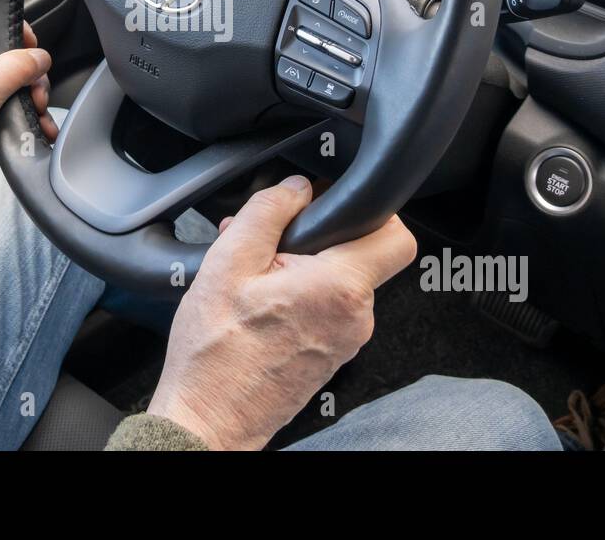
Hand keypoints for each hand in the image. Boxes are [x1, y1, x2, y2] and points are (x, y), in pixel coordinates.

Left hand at [0, 18, 54, 210]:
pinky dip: (33, 119)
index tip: (32, 48)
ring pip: (20, 87)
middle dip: (32, 75)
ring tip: (36, 113)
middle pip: (14, 58)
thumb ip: (9, 71)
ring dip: (35, 99)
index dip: (13, 31)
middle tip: (32, 92)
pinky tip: (40, 128)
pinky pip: (19, 112)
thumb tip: (39, 56)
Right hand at [147, 175, 415, 449]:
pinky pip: (328, 308)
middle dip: (319, 239)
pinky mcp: (332, 355)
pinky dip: (300, 295)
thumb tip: (296, 186)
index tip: (331, 206)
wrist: (207, 418)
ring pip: (341, 282)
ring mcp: (347, 341)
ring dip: (303, 268)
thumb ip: (267, 211)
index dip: (370, 210)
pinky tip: (259, 300)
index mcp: (339, 288)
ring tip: (254, 275)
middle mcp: (355, 319)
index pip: (397, 236)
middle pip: (363, 255)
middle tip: (273, 242)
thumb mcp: (228, 261)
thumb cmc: (215, 354)